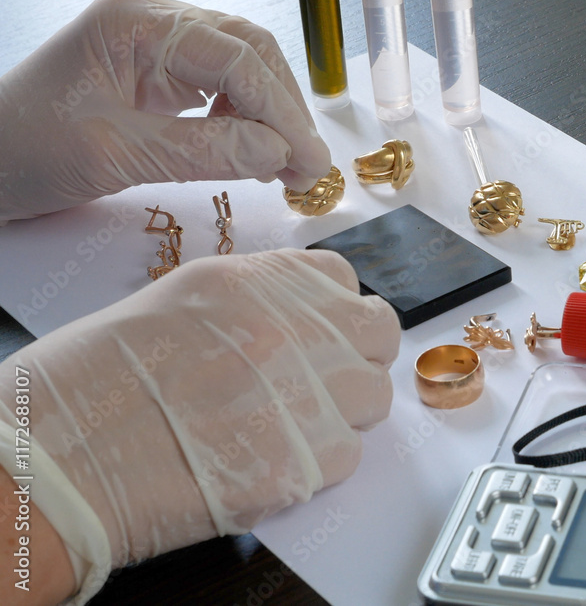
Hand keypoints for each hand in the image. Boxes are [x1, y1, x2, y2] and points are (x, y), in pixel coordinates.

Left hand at [0, 0, 330, 223]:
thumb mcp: (117, 154)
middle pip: (249, 53)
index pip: (236, 57)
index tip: (309, 161)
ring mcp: (154, 49)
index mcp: (135, 24)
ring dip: (271, 117)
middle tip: (309, 166)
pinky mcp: (156, 78)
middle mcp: (151, 25)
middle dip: (285, 109)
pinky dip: (246, 122)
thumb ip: (205, 151)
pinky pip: (219, 91)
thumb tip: (278, 154)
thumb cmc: (23, 150)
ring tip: (286, 166)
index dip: (281, 111)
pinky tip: (253, 153)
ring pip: (241, 71)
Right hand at [0, 249, 398, 602]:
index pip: (340, 278)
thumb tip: (296, 322)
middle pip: (376, 331)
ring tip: (293, 424)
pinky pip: (347, 455)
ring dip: (345, 410)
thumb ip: (249, 306)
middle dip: (358, 353)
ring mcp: (300, 395)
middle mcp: (286, 330)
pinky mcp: (301, 464)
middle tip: (326, 378)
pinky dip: (321, 461)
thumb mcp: (173, 307)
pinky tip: (272, 459)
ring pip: (372, 395)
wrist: (52, 463)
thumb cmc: (89, 387)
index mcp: (250, 283)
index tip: (325, 329)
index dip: (335, 308)